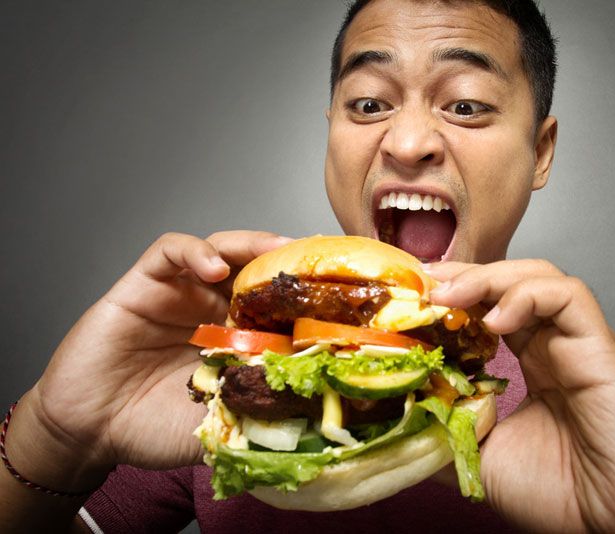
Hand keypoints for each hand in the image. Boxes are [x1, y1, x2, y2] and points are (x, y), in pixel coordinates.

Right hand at [9, 231, 291, 491]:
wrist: (92, 433)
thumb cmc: (155, 428)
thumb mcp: (222, 422)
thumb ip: (258, 408)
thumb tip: (315, 408)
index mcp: (238, 337)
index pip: (279, 304)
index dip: (306, 296)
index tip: (339, 295)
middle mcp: (213, 308)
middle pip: (257, 268)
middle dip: (287, 262)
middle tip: (314, 260)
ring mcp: (180, 293)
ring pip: (222, 249)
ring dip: (250, 245)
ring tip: (275, 250)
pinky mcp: (142, 285)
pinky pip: (169, 252)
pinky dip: (194, 251)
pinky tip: (213, 267)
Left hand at [426, 260, 614, 531]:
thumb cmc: (563, 495)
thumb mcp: (482, 459)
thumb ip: (446, 431)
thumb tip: (403, 414)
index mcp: (529, 364)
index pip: (487, 308)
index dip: (450, 296)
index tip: (410, 298)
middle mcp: (552, 346)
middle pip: (507, 283)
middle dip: (461, 276)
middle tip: (421, 285)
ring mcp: (576, 343)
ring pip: (538, 277)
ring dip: (488, 277)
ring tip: (448, 295)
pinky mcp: (600, 349)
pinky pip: (569, 297)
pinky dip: (529, 295)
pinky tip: (496, 317)